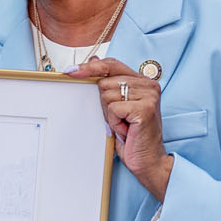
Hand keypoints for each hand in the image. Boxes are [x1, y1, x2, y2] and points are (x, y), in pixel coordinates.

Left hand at [68, 58, 173, 200]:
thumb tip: (93, 60)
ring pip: (107, 95)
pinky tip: (126, 130)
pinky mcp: (145, 108)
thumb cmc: (132, 135)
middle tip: (119, 119)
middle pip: (105, 82)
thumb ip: (109, 84)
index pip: (112, 64)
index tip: (71, 70)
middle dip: (104, 104)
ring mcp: (149, 96)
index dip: (91, 66)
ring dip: (110, 115)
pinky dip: (114, 122)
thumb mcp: (117, 107)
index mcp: (143, 81)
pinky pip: (113, 109)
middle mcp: (149, 85)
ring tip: (124, 125)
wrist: (147, 160)